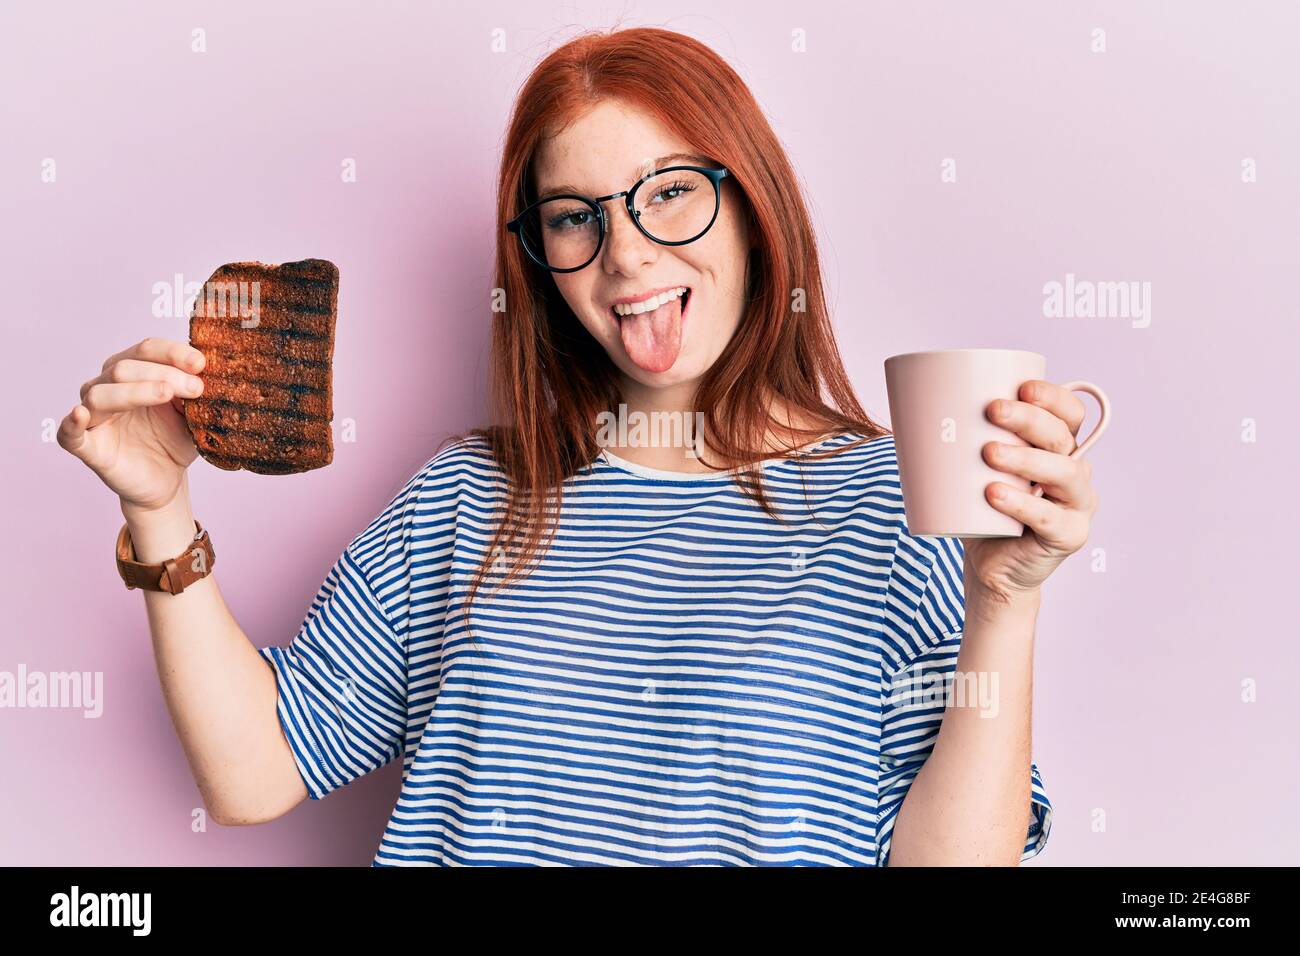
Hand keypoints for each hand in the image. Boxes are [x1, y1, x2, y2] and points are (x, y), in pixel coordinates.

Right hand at [56, 337, 206, 514]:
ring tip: (167, 393)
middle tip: (197, 387)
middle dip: (164, 373)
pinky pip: (69, 433)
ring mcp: (94, 417)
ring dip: (137, 390)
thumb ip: (194, 393)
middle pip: (125, 368)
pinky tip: (80, 414)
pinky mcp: (87, 446)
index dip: (173, 352)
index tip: (201, 363)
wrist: (167, 480)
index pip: (146, 350)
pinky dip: (72, 422)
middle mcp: (106, 387)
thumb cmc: (174, 439)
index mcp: (132, 373)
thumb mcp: (192, 413)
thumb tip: (211, 371)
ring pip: (102, 393)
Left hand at [961, 380, 1099, 601]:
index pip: (1069, 413)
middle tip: (992, 411)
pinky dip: (1022, 504)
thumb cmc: (983, 511)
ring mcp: (1077, 505)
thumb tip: (911, 411)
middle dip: (1029, 419)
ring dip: (1026, 458)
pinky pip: (1050, 518)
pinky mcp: (1069, 536)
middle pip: (1063, 436)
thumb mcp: (974, 470)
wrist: (990, 567)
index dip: (1052, 397)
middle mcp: (1075, 472)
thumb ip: (963, 443)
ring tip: (989, 453)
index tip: (1022, 388)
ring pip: (1065, 473)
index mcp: (1058, 449)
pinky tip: (994, 494)